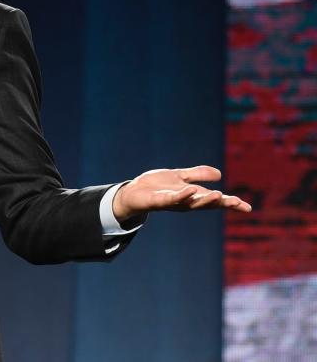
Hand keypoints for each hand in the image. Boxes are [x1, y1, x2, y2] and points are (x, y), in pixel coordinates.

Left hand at [112, 165, 251, 222]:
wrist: (134, 191)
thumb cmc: (156, 186)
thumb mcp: (180, 177)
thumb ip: (197, 175)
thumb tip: (219, 174)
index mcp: (193, 196)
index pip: (215, 200)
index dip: (230, 204)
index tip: (247, 207)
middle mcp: (186, 202)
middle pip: (208, 204)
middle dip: (222, 204)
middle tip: (238, 203)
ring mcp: (173, 202)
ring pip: (192, 203)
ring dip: (205, 200)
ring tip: (219, 195)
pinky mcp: (159, 200)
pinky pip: (172, 198)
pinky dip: (182, 195)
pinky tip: (191, 190)